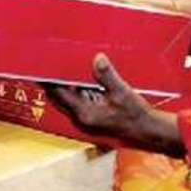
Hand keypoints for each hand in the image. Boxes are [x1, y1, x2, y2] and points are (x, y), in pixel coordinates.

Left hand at [46, 54, 182, 153]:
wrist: (149, 131)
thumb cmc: (136, 115)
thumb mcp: (122, 92)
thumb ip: (107, 75)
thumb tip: (97, 59)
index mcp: (84, 113)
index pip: (58, 94)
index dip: (49, 80)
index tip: (42, 68)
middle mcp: (81, 119)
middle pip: (58, 98)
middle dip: (53, 82)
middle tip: (48, 65)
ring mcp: (86, 120)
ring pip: (67, 101)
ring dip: (65, 87)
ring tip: (62, 69)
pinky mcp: (92, 119)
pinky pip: (77, 102)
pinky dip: (75, 91)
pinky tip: (80, 79)